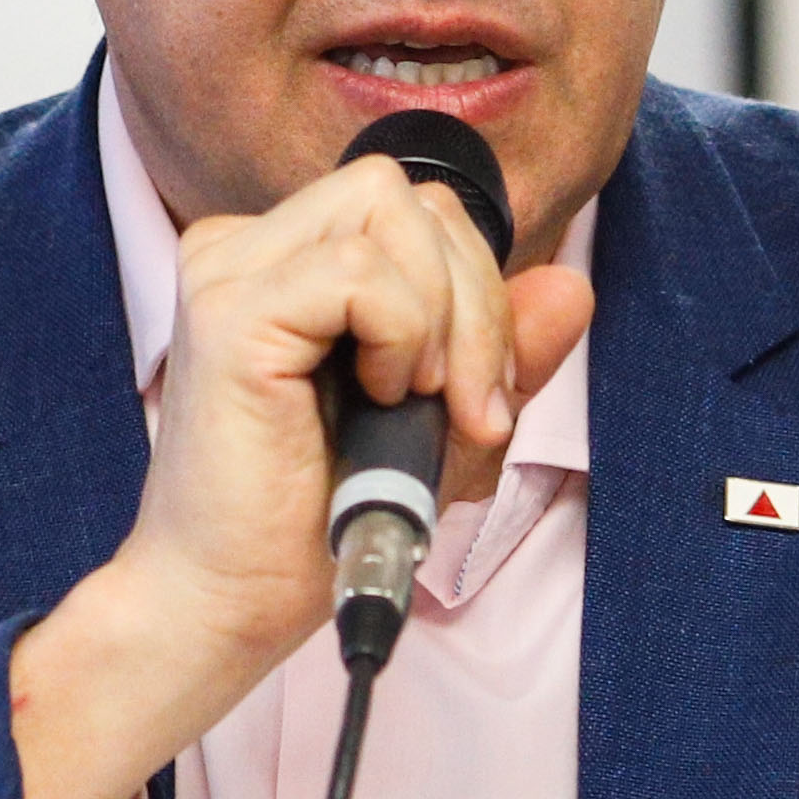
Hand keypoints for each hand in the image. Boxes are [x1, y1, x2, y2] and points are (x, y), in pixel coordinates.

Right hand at [6, 156, 590, 798]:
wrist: (232, 600)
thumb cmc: (315, 520)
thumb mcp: (440, 424)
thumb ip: (502, 352)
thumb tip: (570, 287)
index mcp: (282, 259)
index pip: (415, 209)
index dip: (476, 287)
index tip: (476, 395)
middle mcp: (243, 248)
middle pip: (411, 198)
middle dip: (477, 299)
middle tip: (468, 408)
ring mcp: (228, 273)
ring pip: (392, 212)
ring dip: (445, 317)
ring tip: (419, 403)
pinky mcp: (230, 315)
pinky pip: (362, 274)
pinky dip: (402, 334)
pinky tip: (380, 397)